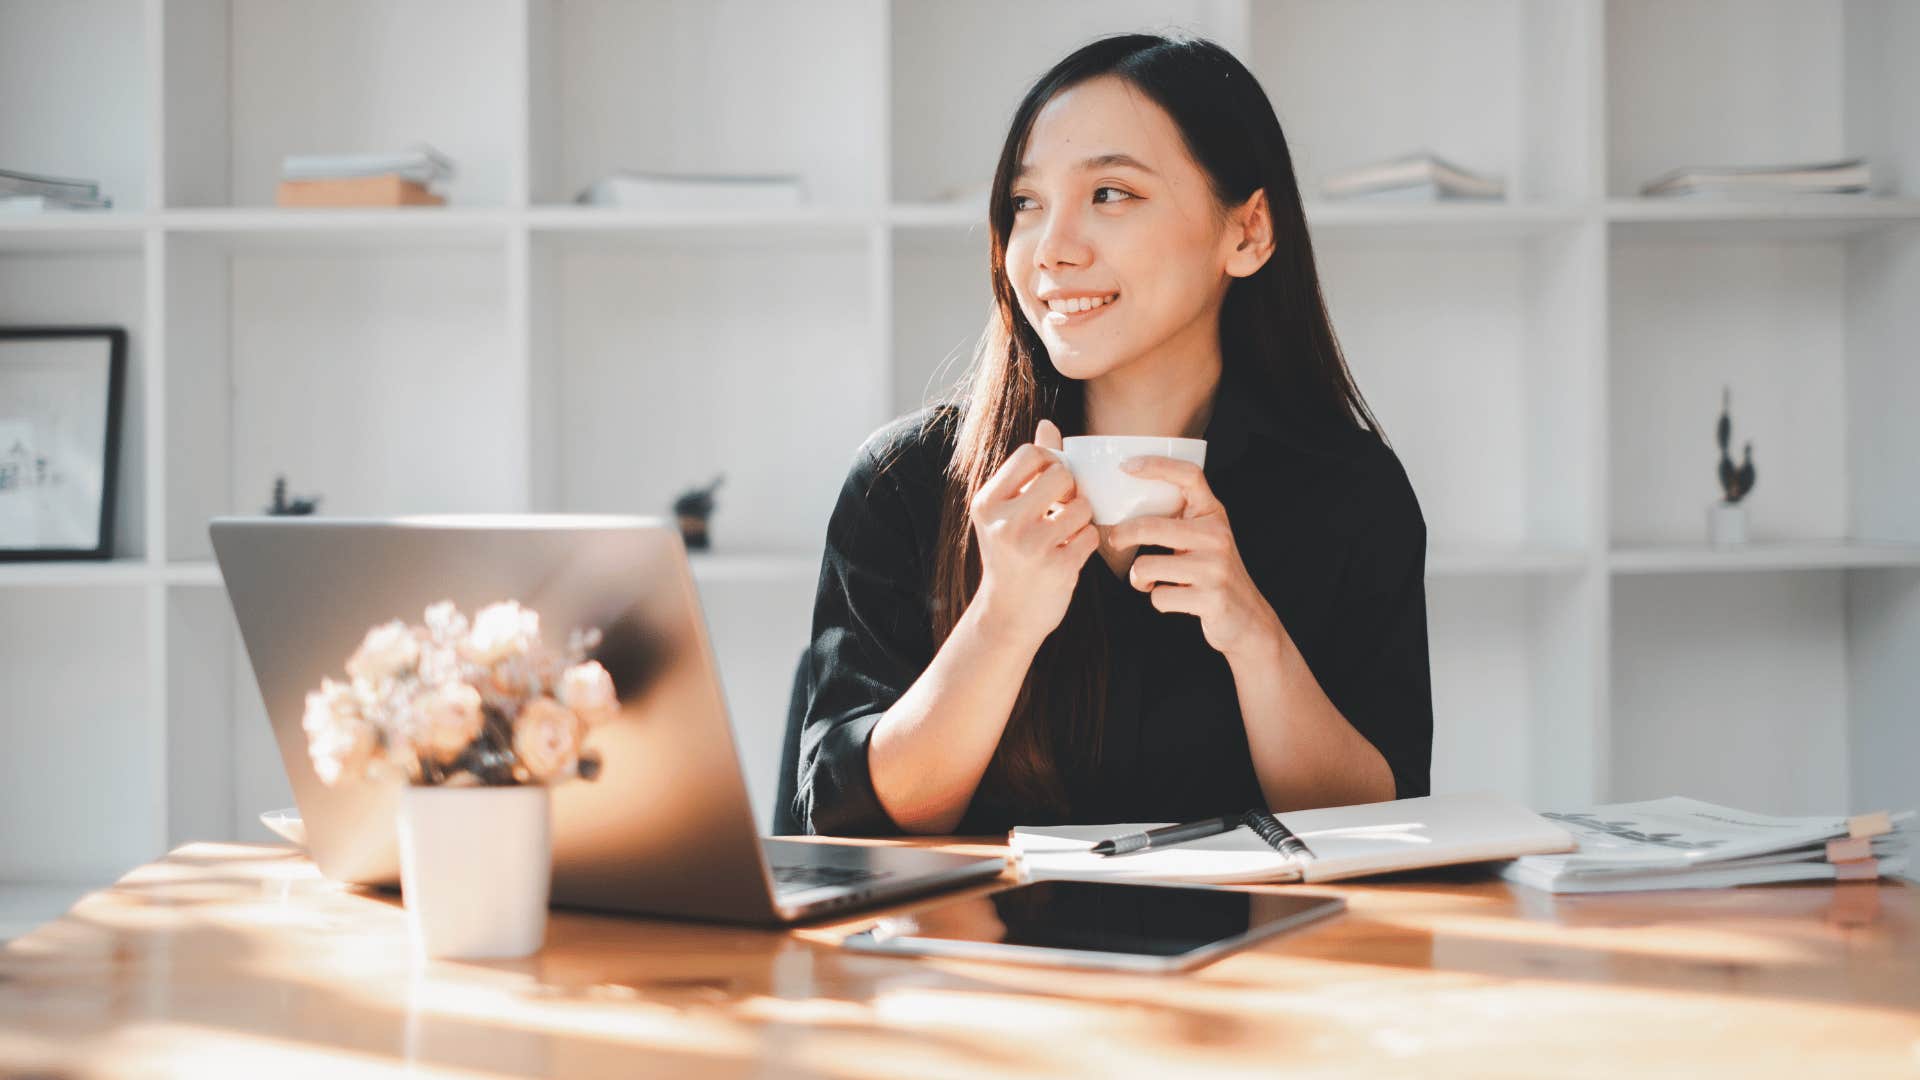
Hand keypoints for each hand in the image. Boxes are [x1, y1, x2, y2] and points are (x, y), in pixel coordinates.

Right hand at [969, 419, 1098, 647]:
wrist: (1007, 615)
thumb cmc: (1011, 555)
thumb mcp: (1007, 512)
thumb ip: (1029, 469)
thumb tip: (1048, 425)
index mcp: (987, 502)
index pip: (1031, 454)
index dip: (1051, 463)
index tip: (1051, 484)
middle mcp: (1003, 522)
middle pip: (1061, 475)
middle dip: (1070, 490)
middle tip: (1063, 509)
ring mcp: (1030, 546)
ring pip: (1082, 506)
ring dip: (1082, 519)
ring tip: (1066, 534)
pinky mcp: (1056, 567)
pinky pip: (1090, 536)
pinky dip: (1086, 544)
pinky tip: (1070, 555)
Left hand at [1109, 456, 1283, 659]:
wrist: (1248, 618)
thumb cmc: (1213, 573)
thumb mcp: (1204, 538)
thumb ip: (1178, 521)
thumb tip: (1123, 510)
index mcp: (1213, 514)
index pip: (1189, 476)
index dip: (1157, 466)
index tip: (1126, 466)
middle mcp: (1217, 537)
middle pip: (1151, 527)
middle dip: (1122, 535)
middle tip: (1114, 541)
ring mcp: (1215, 568)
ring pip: (1147, 566)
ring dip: (1139, 578)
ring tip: (1149, 580)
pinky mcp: (1211, 599)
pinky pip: (1159, 596)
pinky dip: (1157, 600)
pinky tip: (1172, 598)